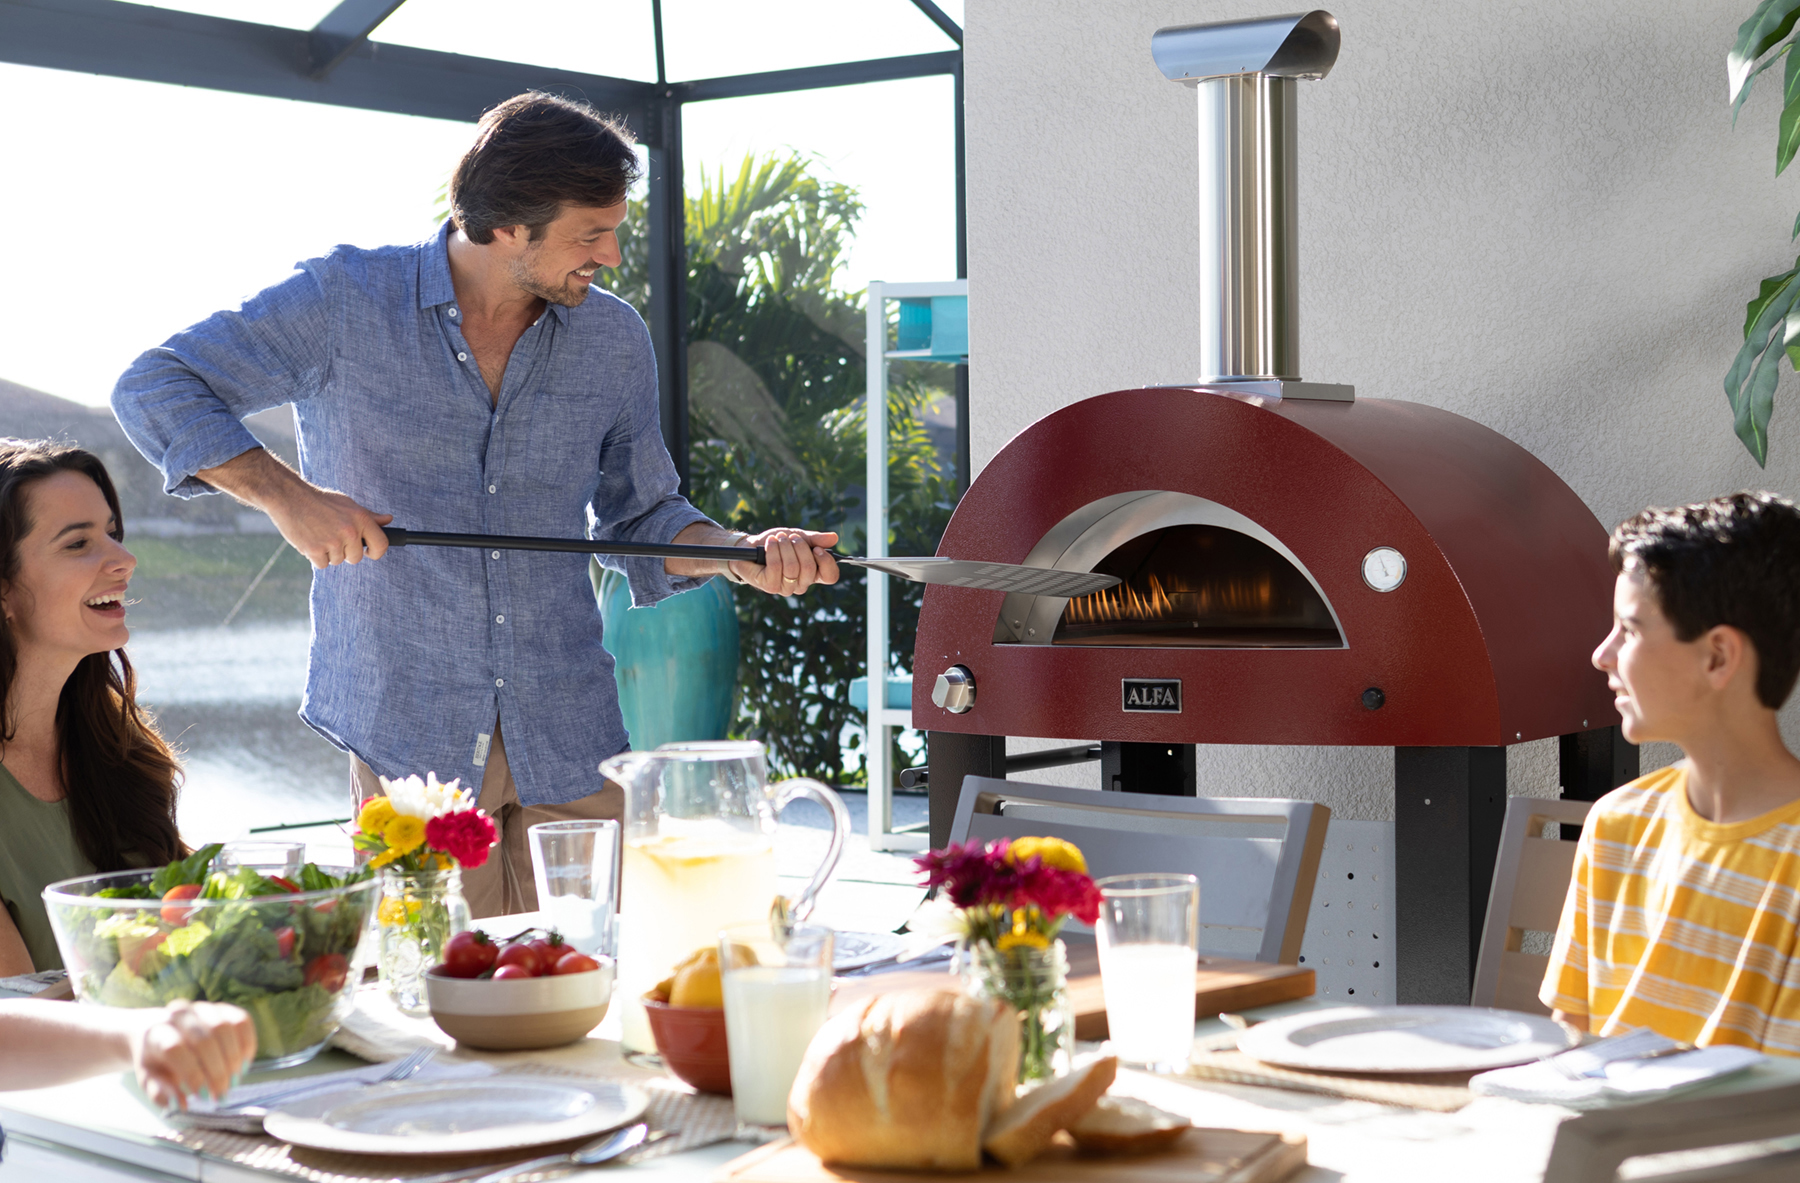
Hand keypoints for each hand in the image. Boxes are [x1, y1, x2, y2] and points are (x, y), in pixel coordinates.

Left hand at [128, 1000, 257, 1109]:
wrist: (159, 1030)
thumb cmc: (157, 1060)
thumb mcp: (149, 1080)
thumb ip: (160, 1093)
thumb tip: (180, 1103)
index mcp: (156, 1033)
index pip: (176, 1049)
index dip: (192, 1074)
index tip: (203, 1096)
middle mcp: (179, 1014)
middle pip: (204, 1040)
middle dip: (217, 1072)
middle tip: (222, 1094)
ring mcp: (203, 1008)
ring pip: (225, 1027)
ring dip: (234, 1058)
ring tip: (234, 1080)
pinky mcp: (223, 1008)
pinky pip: (242, 1020)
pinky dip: (247, 1044)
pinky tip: (243, 1064)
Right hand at [266, 485, 392, 568]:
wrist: (289, 497)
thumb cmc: (320, 501)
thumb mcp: (347, 504)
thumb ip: (368, 516)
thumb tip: (388, 520)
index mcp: (361, 519)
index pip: (381, 545)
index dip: (376, 552)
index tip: (369, 551)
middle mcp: (349, 532)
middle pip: (356, 558)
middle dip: (346, 552)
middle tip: (333, 537)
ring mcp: (332, 542)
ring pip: (337, 561)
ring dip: (329, 553)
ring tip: (319, 534)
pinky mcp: (315, 551)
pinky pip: (322, 564)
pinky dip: (316, 557)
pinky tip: (310, 540)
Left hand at [732, 529, 839, 595]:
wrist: (751, 547)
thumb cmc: (776, 543)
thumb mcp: (797, 537)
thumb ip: (815, 539)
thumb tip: (834, 538)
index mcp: (812, 573)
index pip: (830, 576)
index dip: (826, 562)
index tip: (817, 548)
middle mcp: (801, 584)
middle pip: (809, 568)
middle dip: (800, 547)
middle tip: (790, 537)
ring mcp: (786, 588)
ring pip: (792, 567)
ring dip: (785, 547)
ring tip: (778, 538)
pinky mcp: (770, 586)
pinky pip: (776, 567)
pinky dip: (773, 551)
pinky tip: (770, 543)